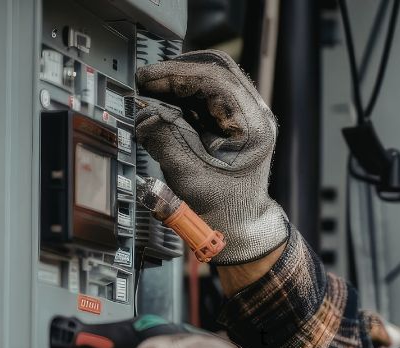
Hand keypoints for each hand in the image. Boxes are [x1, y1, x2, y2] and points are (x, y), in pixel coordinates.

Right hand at [135, 50, 288, 263]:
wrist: (241, 226)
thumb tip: (143, 112)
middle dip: (178, 72)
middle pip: (217, 69)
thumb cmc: (223, 208)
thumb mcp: (188, 176)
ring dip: (179, 82)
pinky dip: (184, 94)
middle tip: (147, 80)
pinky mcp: (234, 120)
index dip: (177, 75)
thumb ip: (165, 140)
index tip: (148, 79)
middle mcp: (255, 115)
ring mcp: (247, 115)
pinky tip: (164, 102)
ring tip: (151, 92)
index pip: (216, 80)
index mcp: (253, 126)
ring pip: (212, 78)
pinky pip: (208, 94)